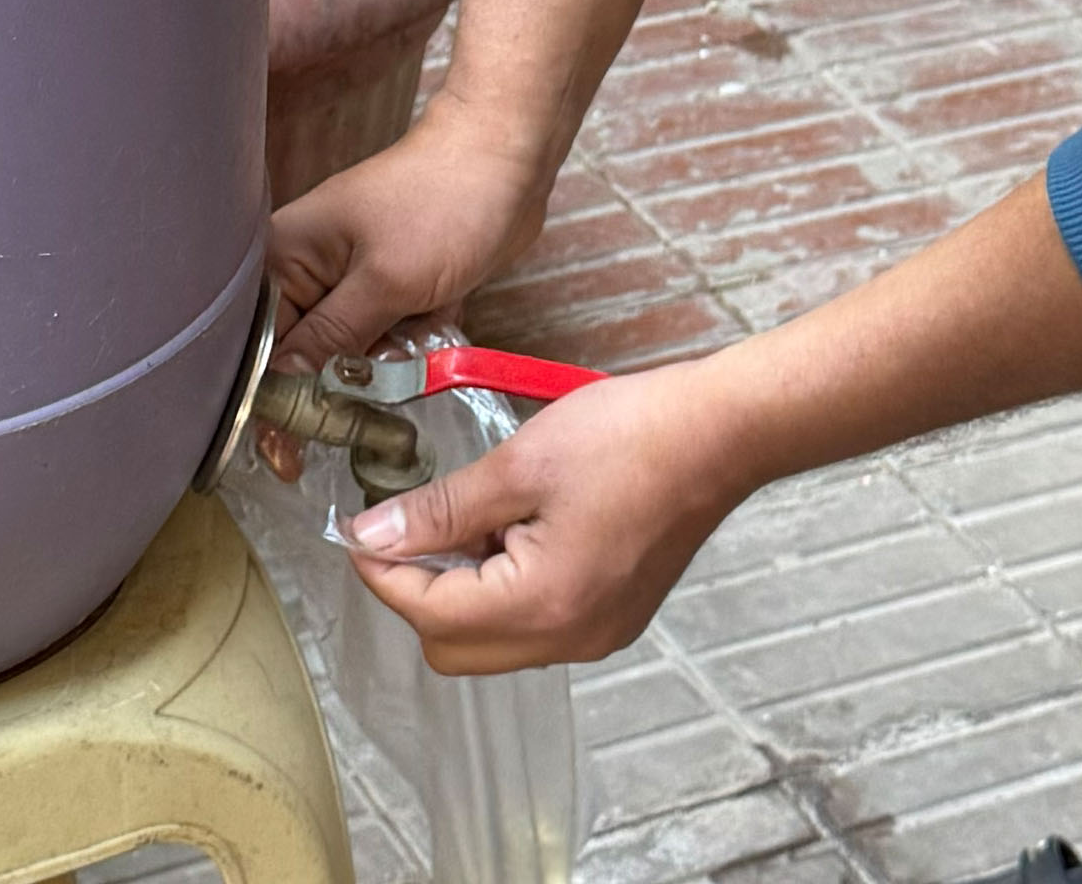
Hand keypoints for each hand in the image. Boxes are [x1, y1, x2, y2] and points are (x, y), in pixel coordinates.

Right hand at [269, 96, 552, 364]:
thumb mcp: (385, 281)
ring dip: (393, 353)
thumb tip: (283, 384)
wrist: (507, 162)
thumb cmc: (444, 202)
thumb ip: (331, 338)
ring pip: (355, 353)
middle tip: (391, 352)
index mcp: (285, 255)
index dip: (285, 389)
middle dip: (353, 368)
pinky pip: (389, 339)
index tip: (312, 426)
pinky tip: (438, 310)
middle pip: (307, 355)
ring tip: (420, 320)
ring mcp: (350, 280)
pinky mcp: (389, 289)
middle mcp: (308, 269)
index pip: (261, 343)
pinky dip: (416, 337)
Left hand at [340, 361, 759, 673]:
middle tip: (415, 522)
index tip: (360, 530)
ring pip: (492, 641)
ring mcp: (596, 635)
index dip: (383, 572)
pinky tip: (517, 529)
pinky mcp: (612, 619)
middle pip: (454, 648)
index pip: (429, 615)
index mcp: (543, 604)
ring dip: (463, 589)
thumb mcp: (518, 463)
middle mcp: (570, 638)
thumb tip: (374, 534)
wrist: (721, 433)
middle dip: (420, 590)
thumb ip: (440, 509)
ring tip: (482, 514)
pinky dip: (504, 589)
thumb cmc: (634, 437)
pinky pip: (532, 627)